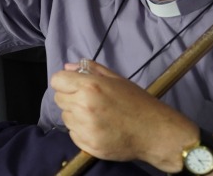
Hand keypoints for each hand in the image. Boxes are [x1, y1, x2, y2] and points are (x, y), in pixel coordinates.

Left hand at [51, 60, 195, 171]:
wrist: (156, 133)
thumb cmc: (138, 103)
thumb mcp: (117, 80)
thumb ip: (91, 70)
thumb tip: (67, 67)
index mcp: (90, 87)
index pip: (57, 80)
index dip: (65, 82)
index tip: (74, 86)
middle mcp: (83, 107)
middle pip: (58, 99)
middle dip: (70, 97)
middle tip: (89, 101)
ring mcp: (85, 128)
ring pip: (65, 117)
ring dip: (75, 115)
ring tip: (96, 115)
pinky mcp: (88, 145)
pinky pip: (72, 133)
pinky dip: (81, 130)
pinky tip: (98, 128)